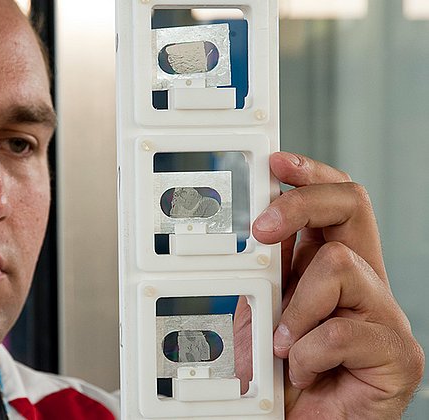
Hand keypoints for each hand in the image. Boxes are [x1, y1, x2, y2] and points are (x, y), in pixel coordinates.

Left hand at [248, 152, 424, 417]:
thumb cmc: (279, 377)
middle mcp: (362, 283)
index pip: (336, 202)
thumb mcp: (261, 312)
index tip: (275, 162)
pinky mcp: (398, 354)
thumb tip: (250, 227)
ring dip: (296, 309)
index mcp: (331, 268)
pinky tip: (304, 371)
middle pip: (353, 205)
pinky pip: (342, 330)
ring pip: (340, 266)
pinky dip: (307, 352)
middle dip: (300, 204)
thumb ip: (265, 272)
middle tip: (261, 230)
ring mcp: (383, 315)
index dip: (310, 174)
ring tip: (284, 345)